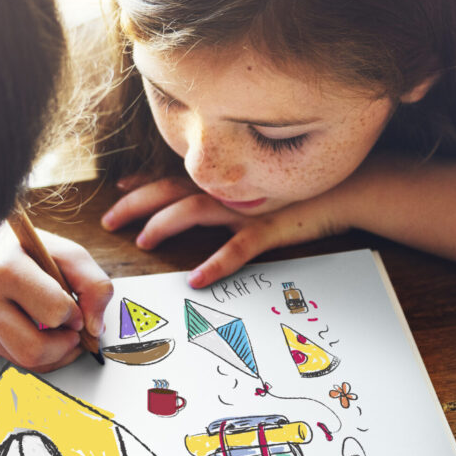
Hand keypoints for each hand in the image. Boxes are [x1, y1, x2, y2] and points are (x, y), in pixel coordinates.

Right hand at [0, 221, 113, 372]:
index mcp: (7, 271)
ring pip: (28, 362)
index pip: (52, 311)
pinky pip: (22, 364)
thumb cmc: (24, 251)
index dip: (74, 314)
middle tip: (72, 328)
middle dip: (65, 344)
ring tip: (62, 333)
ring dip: (57, 354)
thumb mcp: (64, 251)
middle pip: (35, 349)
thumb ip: (92, 283)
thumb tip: (95, 327)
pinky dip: (45, 356)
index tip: (75, 306)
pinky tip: (48, 336)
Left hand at [102, 174, 348, 286]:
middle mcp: (227, 190)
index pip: (170, 177)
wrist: (347, 190)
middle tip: (109, 221)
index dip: (141, 184)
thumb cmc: (298, 192)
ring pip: (193, 210)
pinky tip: (196, 278)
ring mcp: (245, 208)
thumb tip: (192, 198)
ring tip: (143, 241)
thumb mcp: (255, 189)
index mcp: (221, 181)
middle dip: (135, 205)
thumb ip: (224, 193)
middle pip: (169, 191)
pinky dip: (215, 263)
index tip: (117, 191)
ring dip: (164, 224)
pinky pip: (237, 248)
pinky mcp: (268, 229)